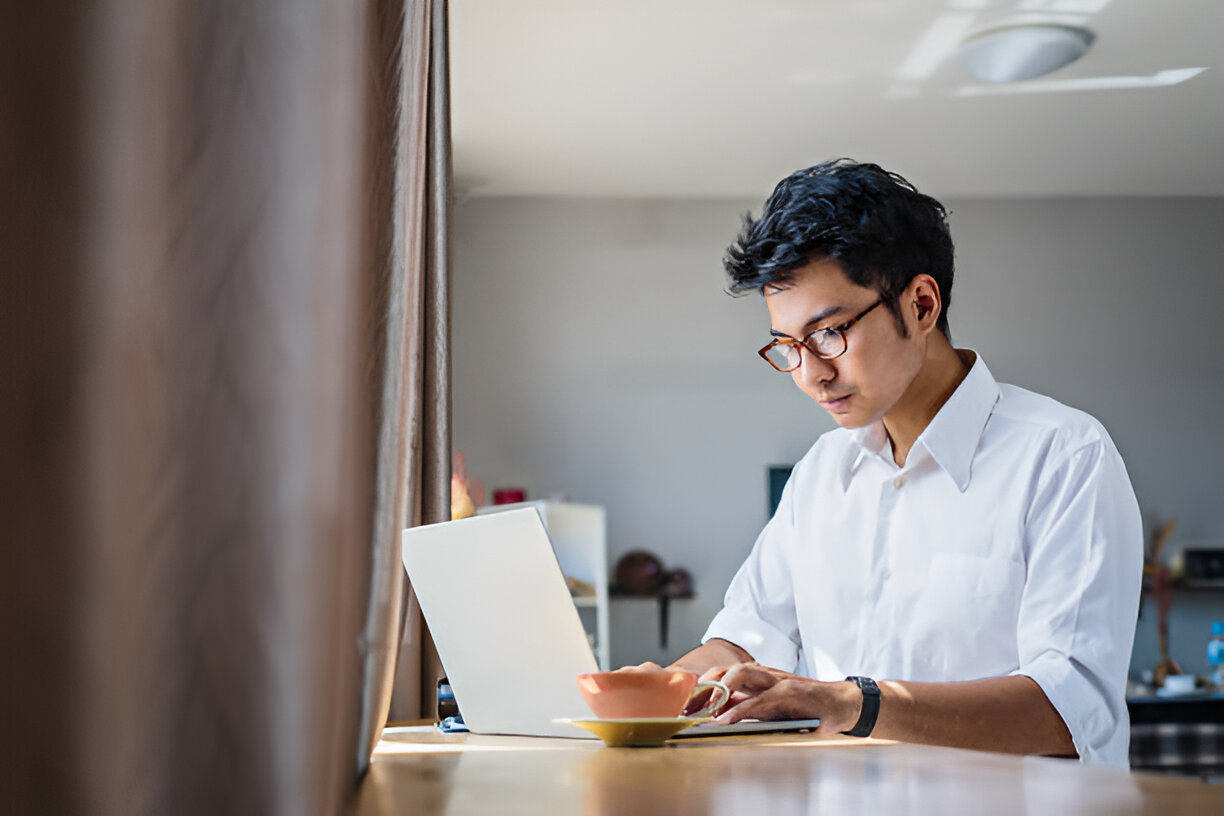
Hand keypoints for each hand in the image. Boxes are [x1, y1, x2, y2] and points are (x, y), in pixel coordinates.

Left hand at [698, 663, 863, 733]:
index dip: (700, 687)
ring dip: (718, 691)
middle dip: (703, 687)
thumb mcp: (770, 707)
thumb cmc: (803, 707)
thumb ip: (747, 707)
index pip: (721, 675)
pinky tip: (725, 720)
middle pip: (724, 670)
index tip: (682, 705)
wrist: (839, 703)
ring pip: (739, 675)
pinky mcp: (789, 692)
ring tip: (702, 710)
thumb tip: (719, 716)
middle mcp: (763, 673)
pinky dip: (739, 709)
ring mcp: (775, 680)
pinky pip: (759, 699)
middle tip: (686, 708)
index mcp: (756, 676)